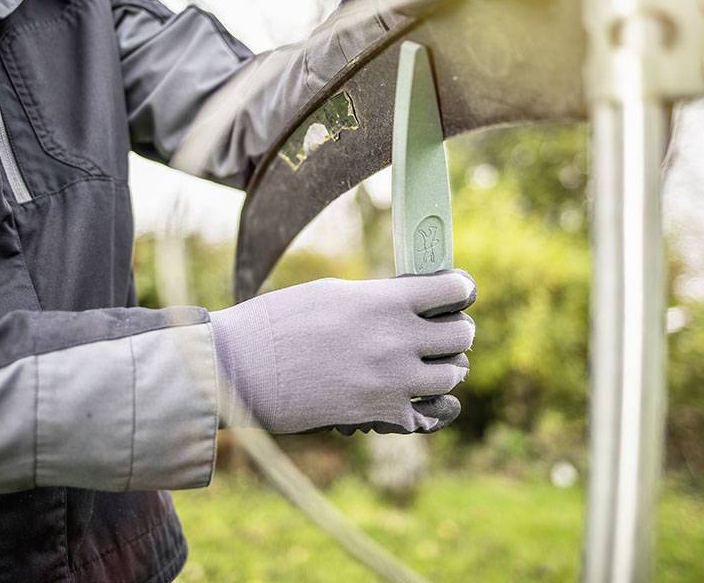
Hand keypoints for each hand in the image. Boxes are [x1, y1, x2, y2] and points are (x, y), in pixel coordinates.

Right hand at [210, 270, 475, 434]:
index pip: (454, 291)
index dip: (460, 289)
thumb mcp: (333, 293)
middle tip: (442, 329)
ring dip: (443, 369)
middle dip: (456, 331)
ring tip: (426, 364)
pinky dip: (420, 406)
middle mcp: (398, 341)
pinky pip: (423, 413)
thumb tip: (406, 302)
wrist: (241, 369)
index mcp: (386, 302)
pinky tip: (408, 396)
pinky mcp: (378, 415)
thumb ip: (378, 298)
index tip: (458, 291)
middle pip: (462, 336)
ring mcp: (392, 382)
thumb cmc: (278, 322)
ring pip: (451, 377)